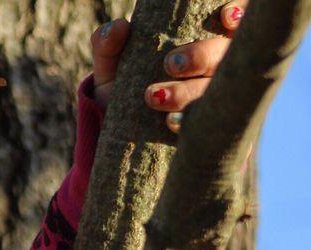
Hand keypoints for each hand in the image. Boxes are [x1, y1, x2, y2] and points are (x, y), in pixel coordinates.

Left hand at [90, 1, 247, 129]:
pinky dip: (192, 122)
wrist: (116, 134)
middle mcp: (216, 69)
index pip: (235, 21)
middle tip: (171, 64)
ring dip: (191, 91)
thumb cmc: (124, 89)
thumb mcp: (112, 66)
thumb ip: (109, 44)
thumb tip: (118, 27)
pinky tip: (171, 122)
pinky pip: (215, 126)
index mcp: (202, 42)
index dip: (240, 15)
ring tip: (155, 96)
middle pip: (230, 55)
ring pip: (221, 91)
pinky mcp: (213, 130)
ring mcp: (217, 100)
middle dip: (204, 56)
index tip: (226, 18)